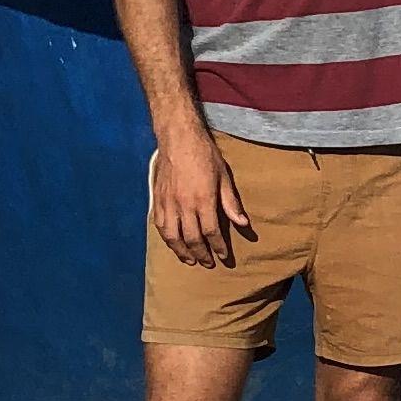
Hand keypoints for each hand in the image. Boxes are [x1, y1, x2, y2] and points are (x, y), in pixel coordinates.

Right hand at [150, 129, 257, 269]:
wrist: (178, 137)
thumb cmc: (204, 154)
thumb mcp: (223, 176)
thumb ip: (230, 202)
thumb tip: (243, 224)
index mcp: (203, 200)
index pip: (211, 233)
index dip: (218, 248)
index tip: (224, 257)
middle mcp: (183, 205)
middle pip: (192, 239)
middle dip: (201, 254)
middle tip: (208, 263)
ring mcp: (168, 202)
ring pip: (172, 236)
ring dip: (181, 252)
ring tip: (190, 260)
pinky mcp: (157, 198)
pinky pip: (160, 225)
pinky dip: (167, 238)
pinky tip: (173, 243)